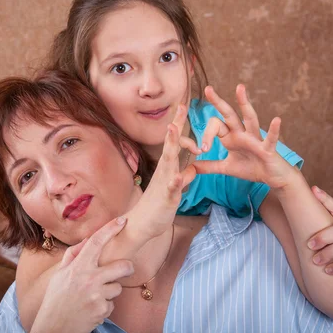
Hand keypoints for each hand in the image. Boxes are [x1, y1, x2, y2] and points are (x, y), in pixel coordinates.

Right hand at [28, 216, 133, 332]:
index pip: (96, 242)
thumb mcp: (59, 275)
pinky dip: (105, 306)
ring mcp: (97, 295)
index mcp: (78, 267)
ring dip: (110, 291)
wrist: (54, 327)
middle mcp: (89, 279)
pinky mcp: (102, 310)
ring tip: (93, 297)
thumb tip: (87, 240)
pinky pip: (112, 304)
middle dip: (128, 267)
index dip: (110, 229)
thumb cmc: (56, 298)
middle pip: (122, 266)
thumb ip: (72, 256)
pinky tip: (91, 309)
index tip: (123, 221)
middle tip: (125, 269)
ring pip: (118, 287)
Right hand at [132, 104, 198, 236]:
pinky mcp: (166, 198)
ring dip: (171, 145)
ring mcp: (164, 183)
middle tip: (181, 106)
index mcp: (168, 167)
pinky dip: (176, 183)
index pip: (174, 142)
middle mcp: (164, 171)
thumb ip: (184, 178)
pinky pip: (171, 189)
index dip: (179, 125)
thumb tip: (191, 169)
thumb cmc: (157, 206)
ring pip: (169, 161)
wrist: (140, 226)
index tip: (183, 106)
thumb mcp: (174, 189)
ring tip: (174, 130)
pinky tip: (179, 176)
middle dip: (176, 125)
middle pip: (171, 144)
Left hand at [192, 85, 293, 188]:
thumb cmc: (251, 168)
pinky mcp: (268, 149)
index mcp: (231, 137)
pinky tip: (276, 120)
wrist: (271, 177)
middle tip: (207, 89)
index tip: (202, 150)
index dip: (206, 136)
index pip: (215, 126)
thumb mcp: (227, 168)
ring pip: (249, 118)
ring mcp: (255, 139)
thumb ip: (210, 166)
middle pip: (229, 115)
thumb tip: (192, 166)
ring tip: (240, 88)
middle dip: (218, 102)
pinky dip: (273, 130)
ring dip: (244, 103)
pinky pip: (271, 138)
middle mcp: (242, 134)